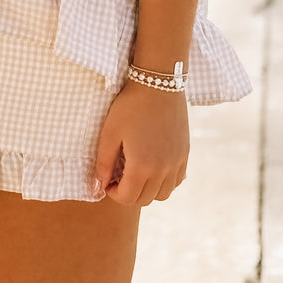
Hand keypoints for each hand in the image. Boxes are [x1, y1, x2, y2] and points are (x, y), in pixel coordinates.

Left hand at [94, 82, 189, 205]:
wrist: (158, 83)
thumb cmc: (130, 106)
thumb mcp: (110, 133)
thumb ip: (103, 163)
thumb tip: (98, 186)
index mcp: (142, 166)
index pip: (127, 198)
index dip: (113, 193)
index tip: (107, 180)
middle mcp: (163, 169)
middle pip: (145, 199)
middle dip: (128, 193)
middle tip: (119, 177)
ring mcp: (177, 162)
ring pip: (163, 194)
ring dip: (148, 190)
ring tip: (136, 173)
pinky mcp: (185, 153)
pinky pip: (176, 181)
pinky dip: (164, 182)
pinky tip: (154, 167)